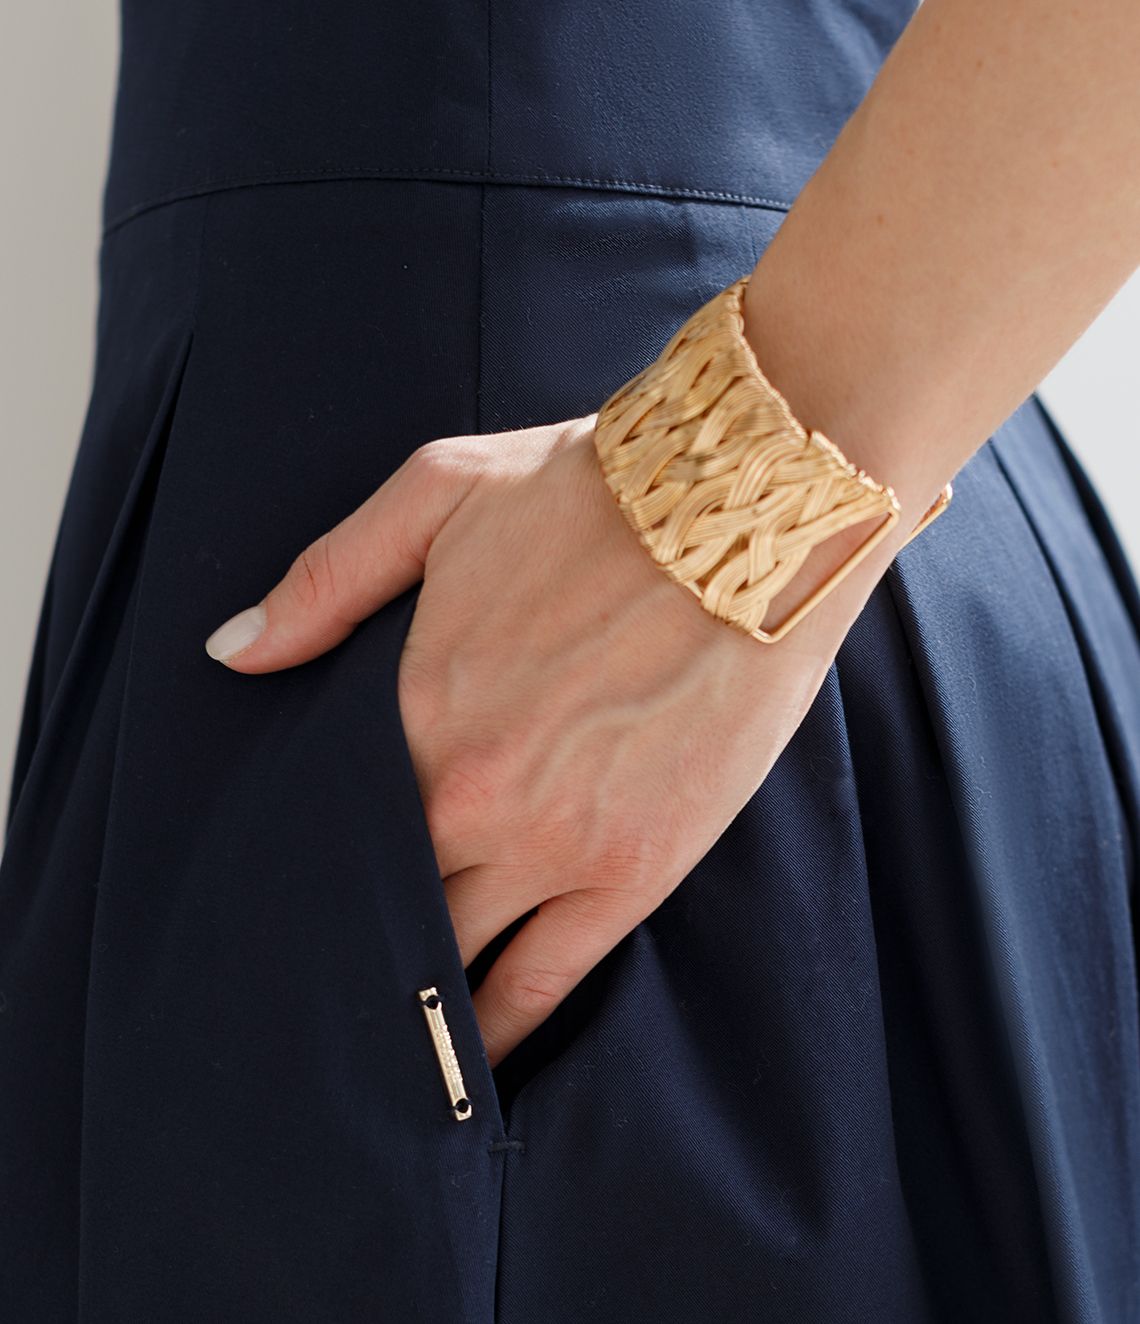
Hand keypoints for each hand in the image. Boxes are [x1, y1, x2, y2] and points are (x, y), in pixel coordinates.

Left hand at [203, 414, 833, 1066]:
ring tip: (376, 1026)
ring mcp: (556, 842)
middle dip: (350, 929)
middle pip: (384, 896)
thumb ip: (327, 580)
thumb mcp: (440, 492)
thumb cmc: (593, 492)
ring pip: (452, 951)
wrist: (747, 513)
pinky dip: (501, 1024)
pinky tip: (471, 1055)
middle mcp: (472, 791)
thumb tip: (234, 656)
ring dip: (414, 988)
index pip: (331, 820)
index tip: (280, 894)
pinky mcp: (634, 869)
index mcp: (415, 705)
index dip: (305, 861)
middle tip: (318, 970)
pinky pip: (548, 978)